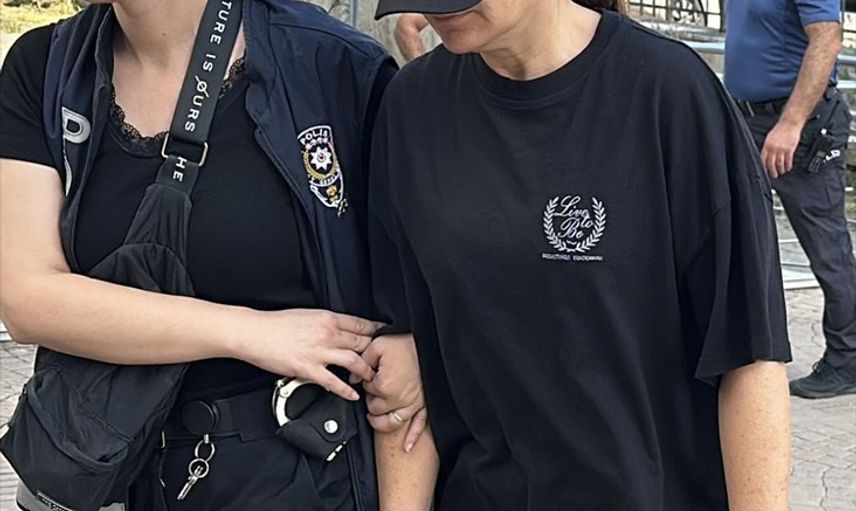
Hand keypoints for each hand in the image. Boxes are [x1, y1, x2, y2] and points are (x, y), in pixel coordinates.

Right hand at [233, 309, 383, 400]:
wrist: (255, 333)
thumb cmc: (277, 324)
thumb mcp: (307, 315)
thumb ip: (327, 322)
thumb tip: (341, 328)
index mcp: (328, 318)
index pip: (361, 324)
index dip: (377, 331)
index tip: (385, 337)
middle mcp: (327, 333)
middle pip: (362, 342)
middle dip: (375, 352)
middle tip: (383, 361)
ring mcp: (319, 352)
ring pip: (354, 361)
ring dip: (366, 371)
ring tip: (371, 377)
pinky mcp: (309, 369)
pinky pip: (333, 382)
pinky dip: (346, 390)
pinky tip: (353, 394)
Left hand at [361, 335, 427, 451]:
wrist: (429, 339)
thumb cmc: (405, 341)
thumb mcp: (377, 344)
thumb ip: (362, 360)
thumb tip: (354, 375)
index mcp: (385, 384)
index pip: (367, 390)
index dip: (366, 381)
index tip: (370, 373)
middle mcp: (399, 398)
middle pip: (376, 408)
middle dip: (372, 399)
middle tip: (374, 387)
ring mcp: (414, 403)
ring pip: (393, 422)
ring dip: (382, 422)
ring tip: (375, 417)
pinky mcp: (425, 403)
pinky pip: (420, 424)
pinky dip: (413, 436)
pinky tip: (407, 446)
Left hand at [761, 120, 802, 178]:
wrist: (790, 123)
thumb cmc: (780, 129)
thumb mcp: (769, 137)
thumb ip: (767, 147)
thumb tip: (765, 156)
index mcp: (767, 145)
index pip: (763, 159)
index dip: (764, 166)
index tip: (765, 171)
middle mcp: (773, 148)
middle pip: (771, 163)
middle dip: (772, 171)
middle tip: (774, 175)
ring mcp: (782, 149)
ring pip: (780, 163)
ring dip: (781, 169)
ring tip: (781, 172)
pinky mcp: (790, 149)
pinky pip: (788, 160)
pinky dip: (788, 165)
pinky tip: (788, 168)